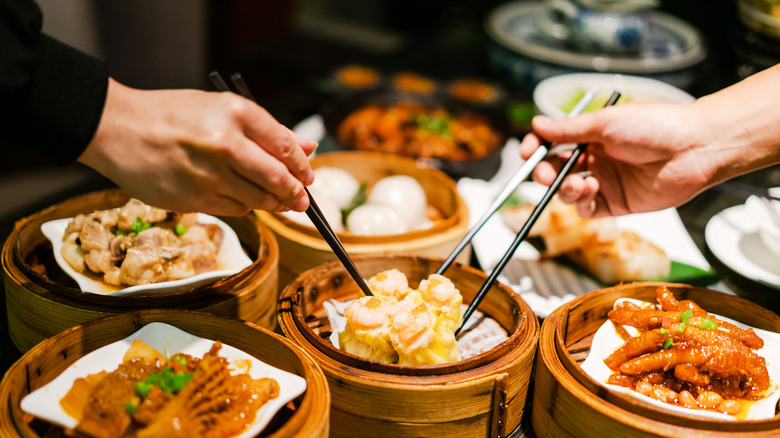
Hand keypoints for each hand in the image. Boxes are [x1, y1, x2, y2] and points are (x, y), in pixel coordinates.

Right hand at [79, 78, 315, 215]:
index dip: (302, 166)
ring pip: (259, 199)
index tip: (308, 175)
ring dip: (273, 203)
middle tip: (301, 199)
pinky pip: (235, 209)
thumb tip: (308, 149)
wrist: (117, 129)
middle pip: (277, 178)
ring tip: (277, 201)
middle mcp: (225, 143)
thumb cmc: (172, 116)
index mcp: (235, 113)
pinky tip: (242, 198)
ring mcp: (209, 175)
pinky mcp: (194, 199)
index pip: (285, 145)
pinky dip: (245, 207)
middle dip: (295, 192)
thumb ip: (267, 130)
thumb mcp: (220, 109)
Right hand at [520, 101, 715, 216]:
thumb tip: (537, 124)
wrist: (694, 148)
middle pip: (556, 170)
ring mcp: (605, 181)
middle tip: (543, 173)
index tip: (527, 152)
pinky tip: (590, 189)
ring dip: (563, 188)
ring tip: (577, 182)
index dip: (537, 148)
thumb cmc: (656, 125)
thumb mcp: (605, 122)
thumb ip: (568, 129)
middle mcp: (596, 157)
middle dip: (544, 172)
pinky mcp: (616, 202)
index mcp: (592, 134)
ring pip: (567, 191)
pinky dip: (580, 201)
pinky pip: (586, 208)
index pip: (553, 143)